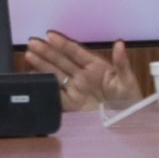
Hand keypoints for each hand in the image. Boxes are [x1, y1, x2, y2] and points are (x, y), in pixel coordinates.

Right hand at [21, 31, 146, 112]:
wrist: (127, 121)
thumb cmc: (130, 99)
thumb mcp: (127, 80)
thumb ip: (122, 63)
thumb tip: (120, 43)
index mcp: (95, 66)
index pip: (76, 52)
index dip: (63, 44)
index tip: (50, 35)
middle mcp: (82, 76)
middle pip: (61, 61)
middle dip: (46, 51)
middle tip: (32, 42)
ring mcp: (75, 90)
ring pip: (55, 74)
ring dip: (42, 65)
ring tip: (29, 54)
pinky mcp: (71, 105)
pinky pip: (55, 95)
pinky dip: (43, 88)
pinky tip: (33, 79)